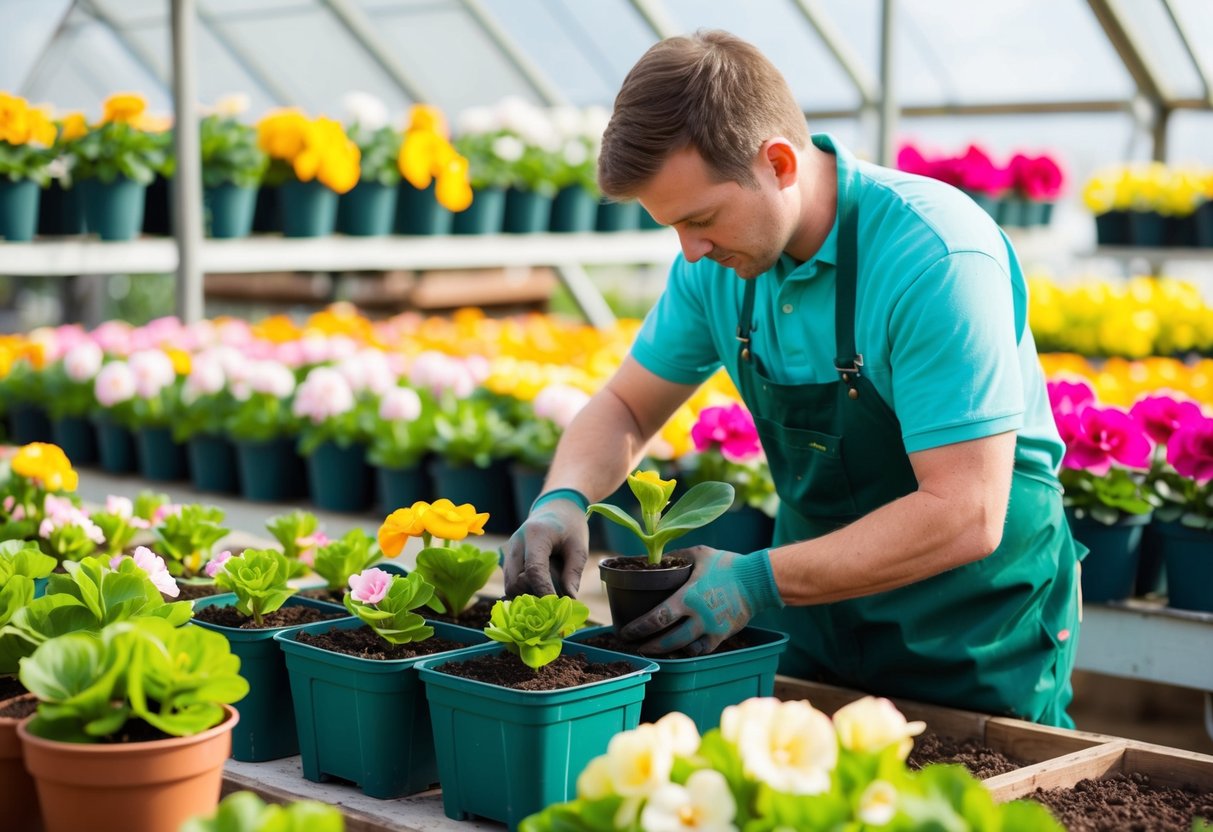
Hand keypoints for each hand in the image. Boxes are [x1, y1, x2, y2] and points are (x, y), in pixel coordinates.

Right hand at [503, 491, 589, 597]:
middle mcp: (516, 543)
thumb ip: (573, 572)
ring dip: (527, 595)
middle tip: (554, 603)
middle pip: (515, 581)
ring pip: (509, 585)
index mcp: (535, 535)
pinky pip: (510, 582)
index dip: (543, 591)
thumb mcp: (579, 547)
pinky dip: (523, 591)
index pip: (533, 570)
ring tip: (548, 595)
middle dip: (533, 596)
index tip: (556, 606)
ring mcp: (508, 551)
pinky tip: (540, 591)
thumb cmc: (570, 527)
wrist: (555, 508)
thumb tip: (570, 600)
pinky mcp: (508, 559)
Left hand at [618, 546, 783, 655]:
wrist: (757, 580)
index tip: (626, 632)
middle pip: (668, 641)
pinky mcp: (722, 636)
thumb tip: (657, 558)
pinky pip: (701, 650)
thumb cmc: (727, 565)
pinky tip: (678, 650)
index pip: (657, 618)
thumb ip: (677, 556)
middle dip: (649, 646)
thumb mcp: (699, 554)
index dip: (639, 628)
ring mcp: (711, 630)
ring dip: (667, 652)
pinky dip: (688, 651)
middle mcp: (698, 618)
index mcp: (688, 598)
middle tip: (636, 646)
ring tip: (654, 650)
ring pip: (684, 650)